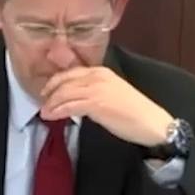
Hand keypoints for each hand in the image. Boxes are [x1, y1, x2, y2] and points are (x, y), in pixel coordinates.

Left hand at [40, 67, 172, 146]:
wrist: (153, 123)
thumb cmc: (134, 112)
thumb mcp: (110, 93)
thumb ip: (92, 91)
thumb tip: (73, 98)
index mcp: (101, 71)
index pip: (71, 73)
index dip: (55, 82)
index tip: (46, 92)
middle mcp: (98, 76)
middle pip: (64, 82)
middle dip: (50, 93)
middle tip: (42, 103)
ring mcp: (97, 89)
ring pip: (64, 93)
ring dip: (51, 104)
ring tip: (44, 113)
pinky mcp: (97, 103)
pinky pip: (70, 105)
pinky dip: (58, 111)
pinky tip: (52, 117)